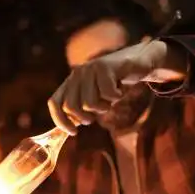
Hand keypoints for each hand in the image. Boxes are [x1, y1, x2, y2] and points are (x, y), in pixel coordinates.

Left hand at [48, 40, 167, 134]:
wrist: (139, 60)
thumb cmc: (116, 84)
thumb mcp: (96, 97)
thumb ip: (81, 109)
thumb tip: (69, 130)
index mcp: (70, 81)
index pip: (54, 103)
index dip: (61, 120)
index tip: (74, 132)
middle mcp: (76, 74)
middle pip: (71, 107)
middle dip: (86, 117)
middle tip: (100, 112)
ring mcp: (89, 69)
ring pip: (89, 104)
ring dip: (105, 107)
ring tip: (112, 98)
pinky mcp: (103, 66)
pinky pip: (107, 95)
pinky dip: (117, 97)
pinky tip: (120, 88)